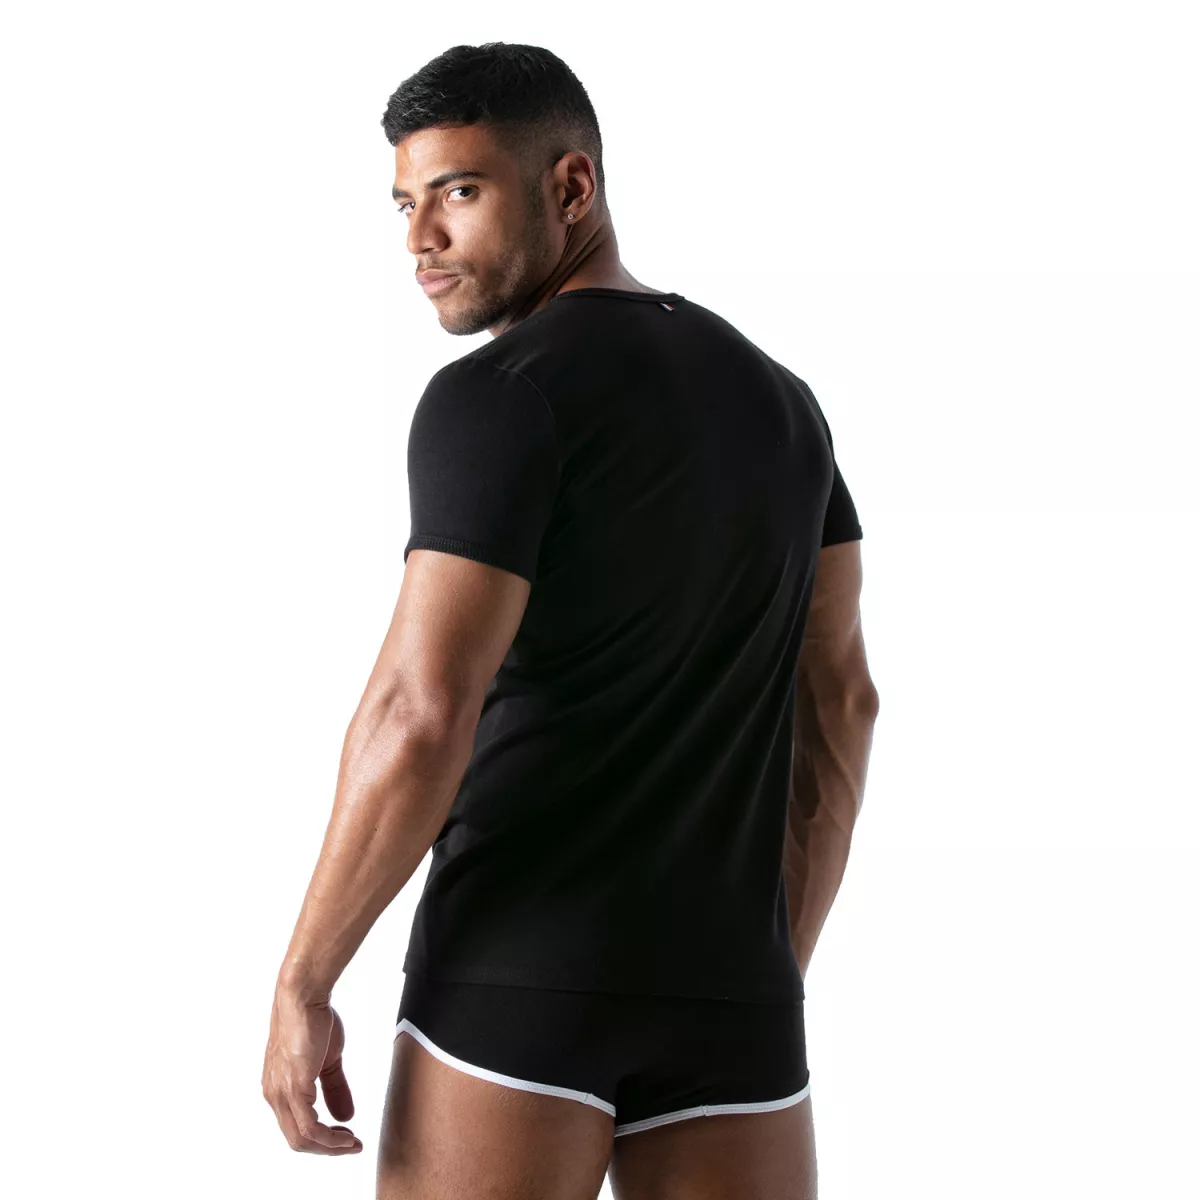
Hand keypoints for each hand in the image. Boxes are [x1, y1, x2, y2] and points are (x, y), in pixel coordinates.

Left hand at [262, 987, 362, 1154]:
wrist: (303, 995)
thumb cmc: (312, 1019)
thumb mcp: (327, 1060)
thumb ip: (334, 1088)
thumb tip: (345, 1116)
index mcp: (278, 1089)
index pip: (296, 1128)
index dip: (321, 1139)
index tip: (345, 1138)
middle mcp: (274, 1095)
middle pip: (297, 1140)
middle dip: (327, 1149)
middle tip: (351, 1146)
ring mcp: (281, 1093)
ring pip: (301, 1139)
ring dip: (330, 1147)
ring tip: (352, 1143)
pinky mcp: (293, 1087)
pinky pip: (309, 1126)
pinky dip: (328, 1137)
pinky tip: (345, 1134)